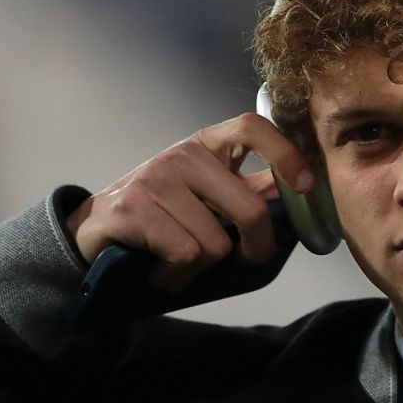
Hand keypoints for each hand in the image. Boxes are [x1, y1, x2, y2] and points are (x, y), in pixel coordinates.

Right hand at [66, 113, 315, 288]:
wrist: (95, 233)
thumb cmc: (164, 218)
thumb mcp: (208, 198)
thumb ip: (251, 194)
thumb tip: (302, 196)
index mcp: (207, 145)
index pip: (252, 127)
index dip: (286, 154)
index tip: (307, 187)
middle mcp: (182, 154)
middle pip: (249, 209)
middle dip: (256, 250)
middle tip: (242, 262)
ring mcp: (155, 179)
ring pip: (215, 244)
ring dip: (202, 269)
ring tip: (180, 264)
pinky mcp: (132, 208)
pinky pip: (184, 255)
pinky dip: (177, 275)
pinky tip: (160, 270)